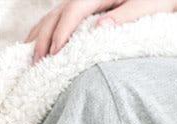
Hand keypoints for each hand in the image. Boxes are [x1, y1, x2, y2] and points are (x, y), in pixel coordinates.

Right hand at [26, 0, 176, 63]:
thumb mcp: (146, 7)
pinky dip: (46, 31)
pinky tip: (38, 43)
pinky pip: (59, 18)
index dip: (63, 32)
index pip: (74, 11)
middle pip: (57, 14)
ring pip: (53, 15)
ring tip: (30, 58)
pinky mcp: (85, 7)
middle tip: (37, 63)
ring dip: (40, 36)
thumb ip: (124, 17)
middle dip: (45, 39)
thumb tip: (100, 30)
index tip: (55, 52)